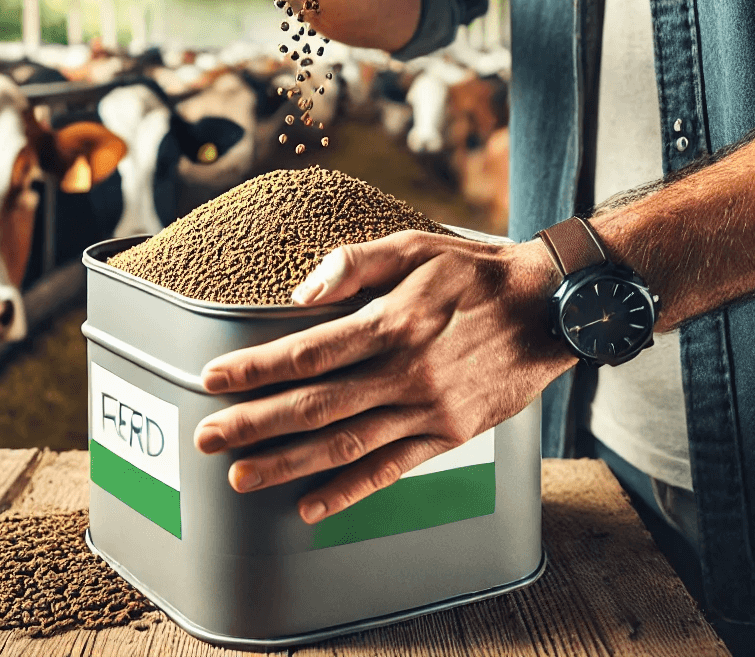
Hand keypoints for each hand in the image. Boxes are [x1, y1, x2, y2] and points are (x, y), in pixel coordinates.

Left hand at [192, 230, 573, 523]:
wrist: (548, 309)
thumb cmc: (473, 272)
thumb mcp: (415, 247)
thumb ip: (354, 264)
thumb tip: (300, 295)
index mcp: (392, 321)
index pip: (307, 352)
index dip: (255, 368)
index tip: (213, 378)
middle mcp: (406, 372)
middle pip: (315, 405)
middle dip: (254, 423)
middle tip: (206, 438)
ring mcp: (429, 410)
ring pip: (346, 444)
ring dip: (288, 464)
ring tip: (241, 477)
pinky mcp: (450, 435)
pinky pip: (393, 469)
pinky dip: (350, 491)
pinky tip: (312, 506)